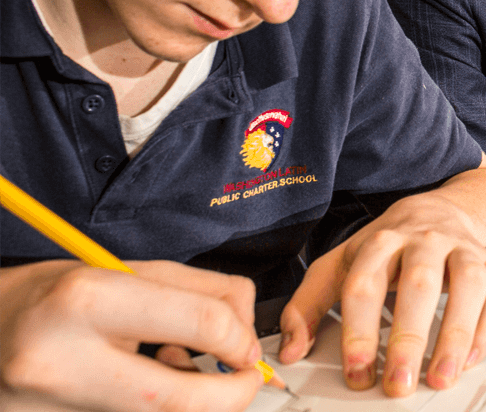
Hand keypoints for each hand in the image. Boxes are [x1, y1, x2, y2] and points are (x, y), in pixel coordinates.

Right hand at [0, 260, 264, 411]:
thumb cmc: (53, 295)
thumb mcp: (122, 272)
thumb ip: (195, 293)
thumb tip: (247, 329)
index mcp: (87, 300)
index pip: (203, 325)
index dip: (241, 339)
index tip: (246, 345)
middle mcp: (65, 360)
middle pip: (184, 401)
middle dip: (233, 394)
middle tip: (245, 379)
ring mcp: (53, 408)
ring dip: (195, 401)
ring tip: (180, 370)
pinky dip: (160, 406)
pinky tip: (145, 385)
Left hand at [276, 175, 485, 397]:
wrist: (438, 210)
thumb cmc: (388, 247)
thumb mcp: (340, 266)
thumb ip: (308, 306)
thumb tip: (290, 348)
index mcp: (380, 242)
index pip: (365, 285)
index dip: (359, 332)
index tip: (358, 371)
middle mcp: (423, 241)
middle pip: (418, 284)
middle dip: (409, 337)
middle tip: (399, 382)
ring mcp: (461, 249)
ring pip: (467, 284)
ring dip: (456, 334)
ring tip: (443, 376)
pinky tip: (471, 357)